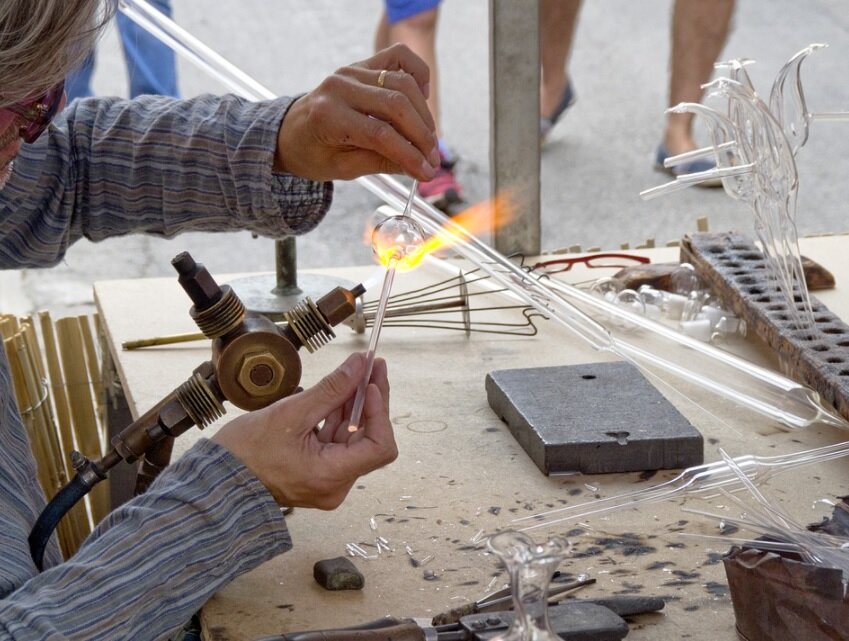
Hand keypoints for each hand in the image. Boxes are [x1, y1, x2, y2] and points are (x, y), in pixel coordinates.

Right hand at [212, 353, 396, 509]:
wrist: (216, 480)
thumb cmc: (244, 453)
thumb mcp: (290, 413)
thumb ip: (331, 390)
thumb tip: (360, 365)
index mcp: (330, 476)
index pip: (379, 447)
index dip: (380, 412)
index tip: (370, 382)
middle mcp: (335, 485)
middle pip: (370, 440)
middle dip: (371, 401)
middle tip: (371, 364)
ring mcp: (327, 481)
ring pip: (354, 439)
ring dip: (356, 405)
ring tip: (357, 372)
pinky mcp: (318, 473)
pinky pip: (337, 443)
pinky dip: (340, 418)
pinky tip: (339, 393)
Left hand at [275, 43, 439, 181]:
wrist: (291, 131)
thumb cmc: (313, 152)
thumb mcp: (342, 168)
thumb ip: (381, 163)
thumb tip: (420, 167)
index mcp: (328, 116)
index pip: (380, 135)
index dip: (409, 155)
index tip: (427, 172)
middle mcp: (340, 87)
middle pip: (396, 106)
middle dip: (421, 136)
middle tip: (432, 158)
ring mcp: (352, 71)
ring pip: (403, 84)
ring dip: (423, 114)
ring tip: (429, 139)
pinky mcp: (362, 64)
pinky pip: (398, 57)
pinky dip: (417, 74)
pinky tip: (422, 98)